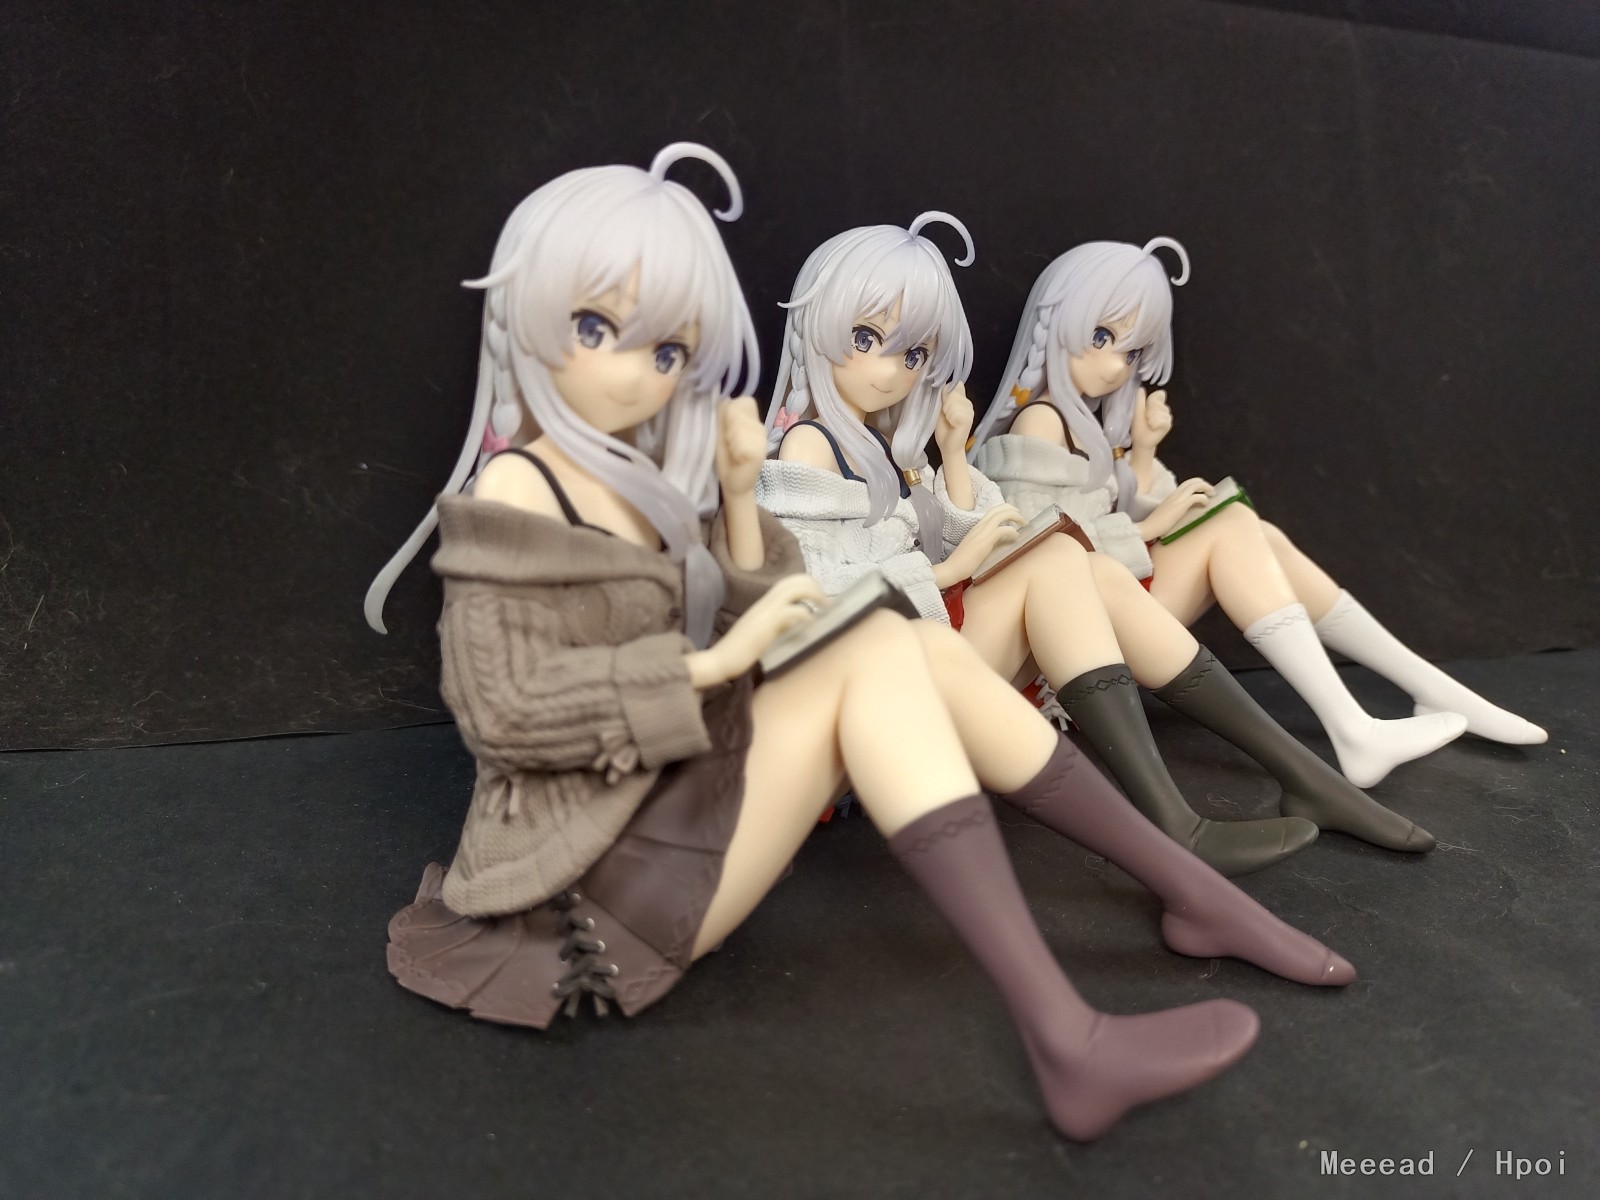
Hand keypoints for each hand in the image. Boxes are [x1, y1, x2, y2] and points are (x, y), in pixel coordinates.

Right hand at [684, 574, 825, 686]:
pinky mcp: (766, 626)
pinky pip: (791, 612)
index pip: (787, 583)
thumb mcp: (763, 634)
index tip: (818, 598)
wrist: (719, 661)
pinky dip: (805, 614)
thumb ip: (778, 626)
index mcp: (763, 604)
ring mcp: (764, 612)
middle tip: (827, 601)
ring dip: (814, 594)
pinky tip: (811, 624)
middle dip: (814, 585)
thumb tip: (796, 623)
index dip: (806, 584)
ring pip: (793, 589)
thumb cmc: (739, 652)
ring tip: (825, 607)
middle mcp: (764, 603)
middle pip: (792, 581)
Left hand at [715, 396, 766, 498]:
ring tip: (733, 452)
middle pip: (737, 412)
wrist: (735, 485)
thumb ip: (722, 416)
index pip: (745, 401)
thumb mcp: (720, 433)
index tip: (728, 429)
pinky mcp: (760, 454)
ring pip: (738, 428)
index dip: (732, 412)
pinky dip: (735, 451)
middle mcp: (760, 427)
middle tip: (730, 443)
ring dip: (731, 440)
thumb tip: (724, 399)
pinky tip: (738, 459)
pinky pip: (742, 444)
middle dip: (728, 427)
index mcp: (751, 420)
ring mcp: (762, 440)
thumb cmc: (727, 459)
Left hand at [935, 382, 974, 450]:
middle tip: (946, 416)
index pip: (956, 385)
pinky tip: (953, 425)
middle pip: (953, 392)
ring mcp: (970, 411)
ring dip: (947, 412)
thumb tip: (942, 384)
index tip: (943, 403)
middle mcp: (968, 403)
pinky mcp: (968, 419)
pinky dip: (950, 418)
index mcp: (962, 400)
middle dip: (945, 403)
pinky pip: (955, 412)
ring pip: (953, 402)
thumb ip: (942, 398)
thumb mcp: (940, 410)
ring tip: (949, 421)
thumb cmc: (944, 429)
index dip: (946, 392)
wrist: (948, 448)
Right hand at [937, 503, 1024, 585]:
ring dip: (1016, 517)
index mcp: (976, 527)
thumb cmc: (962, 562)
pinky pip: (1002, 530)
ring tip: (1024, 524)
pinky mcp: (985, 541)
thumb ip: (988, 542)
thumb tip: (1001, 541)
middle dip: (1013, 510)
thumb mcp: (976, 547)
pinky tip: (1016, 537)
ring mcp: (981, 532)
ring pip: (1001, 515)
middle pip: (998, 509)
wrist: (951, 568)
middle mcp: (979, 526)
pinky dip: (1012, 531)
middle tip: (1023, 518)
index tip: (1015, 514)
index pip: (992, 510)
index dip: (1006, 509)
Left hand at [1131, 387, 1173, 451]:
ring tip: (1149, 424)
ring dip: (1151, 419)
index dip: (1153, 400)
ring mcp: (1167, 416)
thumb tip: (1141, 388)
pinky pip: (1162, 421)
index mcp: (1157, 403)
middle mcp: (1164, 408)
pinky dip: (1155, 425)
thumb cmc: (1139, 426)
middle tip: (1146, 419)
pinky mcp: (1168, 424)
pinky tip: (1153, 428)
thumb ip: (1140, 400)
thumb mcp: (1137, 411)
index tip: (1147, 407)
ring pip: (1159, 412)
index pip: (1159, 394)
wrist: (1141, 440)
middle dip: (1149, 412)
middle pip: (1157, 404)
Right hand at [1135, 477, 1211, 540]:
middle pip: (1193, 481)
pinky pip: (1196, 497)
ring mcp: (1178, 498)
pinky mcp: (1181, 505)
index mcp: (1171, 495)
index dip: (1197, 485)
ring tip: (1212, 495)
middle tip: (1211, 492)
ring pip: (1196, 485)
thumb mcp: (1166, 513)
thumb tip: (1182, 512)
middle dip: (1204, 484)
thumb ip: (1174, 509)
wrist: (1148, 528)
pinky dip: (1204, 498)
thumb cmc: (1155, 524)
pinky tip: (1206, 504)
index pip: (1186, 484)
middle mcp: (1175, 494)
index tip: (1204, 491)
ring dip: (1207, 488)